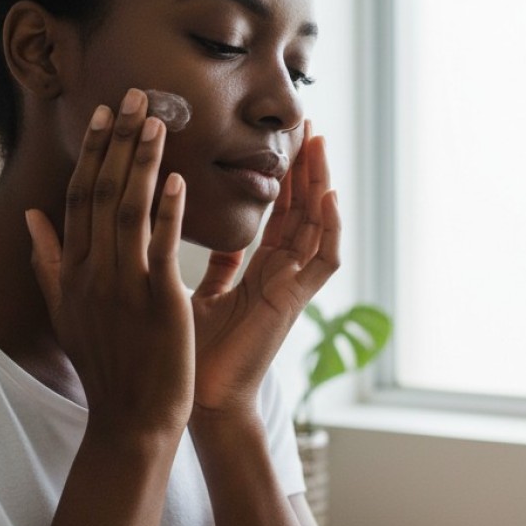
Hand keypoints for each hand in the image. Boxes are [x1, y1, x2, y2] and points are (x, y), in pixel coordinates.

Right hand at [25, 89, 194, 438]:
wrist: (130, 419)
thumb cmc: (104, 364)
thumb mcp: (65, 312)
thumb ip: (48, 261)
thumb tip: (32, 216)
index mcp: (73, 271)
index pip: (78, 197)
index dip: (93, 153)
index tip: (105, 115)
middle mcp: (93, 273)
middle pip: (101, 193)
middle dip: (118, 141)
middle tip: (135, 96)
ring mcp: (123, 287)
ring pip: (127, 211)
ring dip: (142, 162)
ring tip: (157, 121)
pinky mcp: (157, 303)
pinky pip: (160, 248)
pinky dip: (166, 212)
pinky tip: (177, 178)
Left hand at [191, 122, 340, 416]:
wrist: (200, 400)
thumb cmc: (195, 353)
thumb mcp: (200, 294)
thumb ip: (216, 266)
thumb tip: (212, 236)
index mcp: (259, 271)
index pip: (277, 213)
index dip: (282, 178)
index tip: (283, 141)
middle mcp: (280, 274)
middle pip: (301, 210)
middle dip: (305, 169)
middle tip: (308, 125)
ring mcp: (291, 288)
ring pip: (315, 226)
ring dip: (320, 184)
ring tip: (320, 144)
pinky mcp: (294, 304)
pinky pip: (322, 261)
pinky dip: (329, 228)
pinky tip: (329, 196)